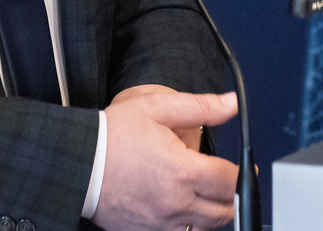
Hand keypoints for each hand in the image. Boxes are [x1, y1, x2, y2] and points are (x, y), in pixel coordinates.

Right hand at [94, 86, 238, 230]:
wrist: (78, 162)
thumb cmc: (112, 134)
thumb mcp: (157, 107)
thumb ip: (200, 107)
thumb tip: (230, 104)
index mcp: (182, 171)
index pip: (230, 181)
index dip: (243, 174)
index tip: (244, 168)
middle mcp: (175, 202)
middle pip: (224, 210)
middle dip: (232, 195)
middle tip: (228, 181)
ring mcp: (161, 222)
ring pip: (205, 227)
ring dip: (213, 212)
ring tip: (207, 193)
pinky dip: (189, 223)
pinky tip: (183, 206)